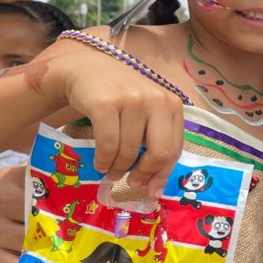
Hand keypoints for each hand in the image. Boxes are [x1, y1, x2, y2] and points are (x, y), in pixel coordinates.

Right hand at [49, 36, 184, 195]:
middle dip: (145, 173)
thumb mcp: (146, 115)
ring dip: (117, 168)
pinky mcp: (105, 103)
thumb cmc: (122, 99)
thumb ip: (155, 144)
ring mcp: (131, 100)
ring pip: (129, 151)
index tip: (151, 189)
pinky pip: (108, 144)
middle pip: (160, 152)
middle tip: (131, 181)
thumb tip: (155, 191)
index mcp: (172, 104)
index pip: (174, 148)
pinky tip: (99, 163)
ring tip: (110, 171)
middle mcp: (156, 99)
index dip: (163, 173)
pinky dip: (103, 160)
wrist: (88, 71)